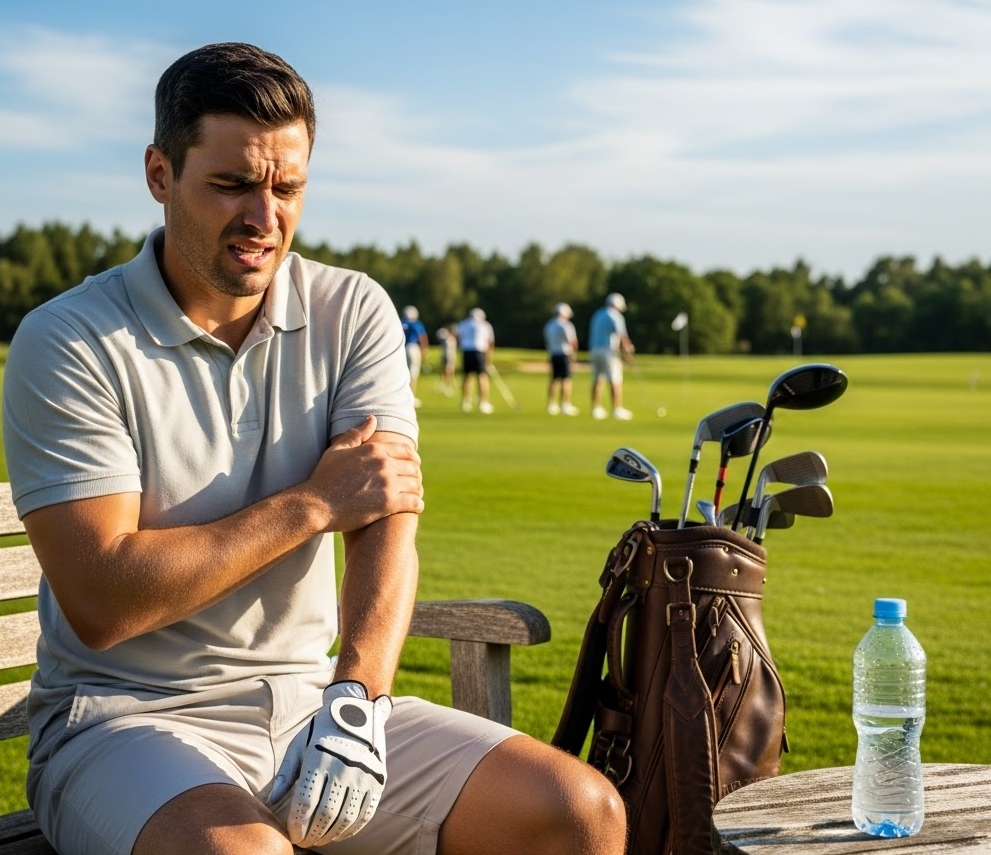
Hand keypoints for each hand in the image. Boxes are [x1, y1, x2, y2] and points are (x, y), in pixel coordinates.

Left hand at [270, 681, 392, 846]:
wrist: (358, 709)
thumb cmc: (321, 730)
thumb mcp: (299, 746)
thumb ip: (286, 775)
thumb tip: (271, 801)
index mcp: (320, 758)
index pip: (306, 803)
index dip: (297, 825)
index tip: (292, 835)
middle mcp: (343, 767)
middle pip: (325, 814)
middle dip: (312, 834)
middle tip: (304, 842)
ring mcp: (364, 774)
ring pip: (346, 817)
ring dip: (331, 835)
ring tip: (320, 840)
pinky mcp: (378, 778)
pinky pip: (365, 812)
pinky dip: (352, 828)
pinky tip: (340, 833)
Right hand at [306, 416, 423, 531]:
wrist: (316, 505)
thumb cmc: (324, 478)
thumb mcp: (338, 450)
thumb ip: (357, 434)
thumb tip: (372, 419)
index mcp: (375, 449)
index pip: (406, 451)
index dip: (413, 458)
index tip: (413, 465)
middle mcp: (384, 464)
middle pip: (413, 468)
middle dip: (415, 475)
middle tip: (414, 482)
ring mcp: (387, 484)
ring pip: (415, 485)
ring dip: (417, 490)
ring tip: (415, 495)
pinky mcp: (389, 504)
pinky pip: (414, 502)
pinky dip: (418, 505)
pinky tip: (416, 507)